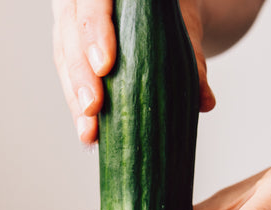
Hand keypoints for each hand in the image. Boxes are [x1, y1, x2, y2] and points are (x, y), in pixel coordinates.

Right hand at [52, 0, 214, 143]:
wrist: (161, 13)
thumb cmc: (170, 14)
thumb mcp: (184, 29)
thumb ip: (193, 59)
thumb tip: (205, 102)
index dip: (95, 30)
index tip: (105, 65)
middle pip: (70, 31)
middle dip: (80, 74)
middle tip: (93, 108)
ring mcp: (72, 24)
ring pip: (64, 57)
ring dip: (75, 99)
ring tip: (89, 133)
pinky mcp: (70, 50)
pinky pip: (68, 77)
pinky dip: (77, 107)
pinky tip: (88, 134)